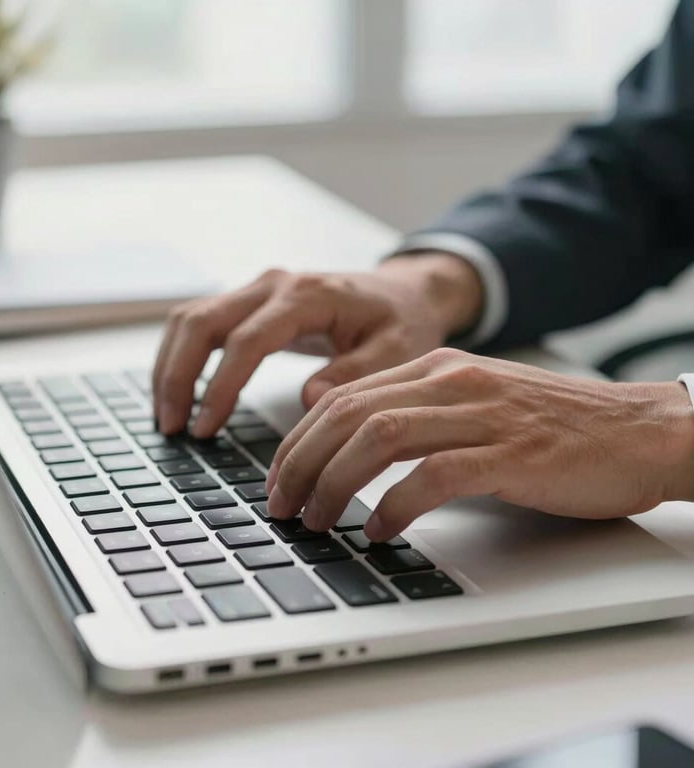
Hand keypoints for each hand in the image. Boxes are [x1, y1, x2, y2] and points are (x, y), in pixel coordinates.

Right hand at [153, 253, 482, 435]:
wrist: (403, 294)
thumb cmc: (401, 322)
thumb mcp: (396, 350)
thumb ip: (355, 373)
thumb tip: (307, 399)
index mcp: (307, 296)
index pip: (247, 340)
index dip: (220, 386)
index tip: (205, 428)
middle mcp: (274, 285)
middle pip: (201, 321)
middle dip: (178, 375)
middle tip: (171, 427)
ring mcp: (258, 290)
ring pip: (191, 318)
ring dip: (170, 365)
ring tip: (167, 417)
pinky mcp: (251, 302)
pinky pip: (201, 322)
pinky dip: (181, 356)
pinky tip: (180, 391)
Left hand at [266, 349, 693, 539]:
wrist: (637, 431)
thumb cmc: (552, 427)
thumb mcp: (472, 403)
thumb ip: (414, 412)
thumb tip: (348, 441)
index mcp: (436, 368)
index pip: (344, 396)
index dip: (300, 439)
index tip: (280, 476)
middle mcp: (451, 381)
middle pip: (348, 414)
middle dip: (302, 462)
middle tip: (283, 505)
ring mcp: (482, 414)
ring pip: (379, 439)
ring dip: (335, 483)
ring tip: (317, 521)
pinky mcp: (511, 453)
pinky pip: (435, 476)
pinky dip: (396, 507)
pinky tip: (381, 532)